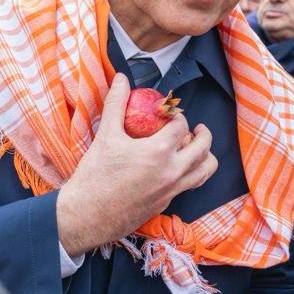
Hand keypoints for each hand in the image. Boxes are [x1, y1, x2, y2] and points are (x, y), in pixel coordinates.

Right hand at [57, 74, 217, 255]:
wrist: (87, 214)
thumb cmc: (95, 175)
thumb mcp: (106, 135)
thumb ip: (116, 104)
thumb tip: (121, 79)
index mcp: (159, 152)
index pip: (181, 126)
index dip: (178, 115)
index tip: (170, 113)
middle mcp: (172, 172)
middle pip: (203, 148)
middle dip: (202, 134)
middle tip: (196, 128)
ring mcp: (172, 191)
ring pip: (204, 171)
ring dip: (206, 157)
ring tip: (197, 149)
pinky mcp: (166, 204)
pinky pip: (189, 186)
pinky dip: (191, 173)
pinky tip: (178, 168)